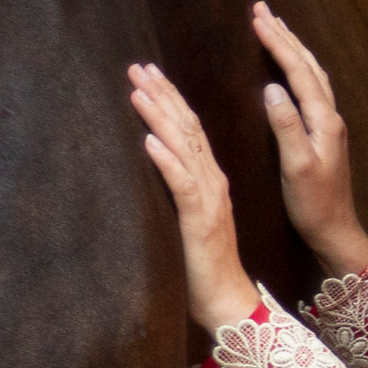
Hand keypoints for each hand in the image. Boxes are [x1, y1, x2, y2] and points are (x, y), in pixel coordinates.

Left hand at [128, 61, 260, 330]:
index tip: (149, 75)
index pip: (190, 129)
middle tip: (138, 66)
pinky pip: (183, 185)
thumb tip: (158, 169)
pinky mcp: (200, 220)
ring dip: (160, 117)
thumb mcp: (189, 220)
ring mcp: (208, 199)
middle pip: (187, 127)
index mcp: (210, 180)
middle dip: (163, 94)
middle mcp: (212, 182)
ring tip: (139, 90)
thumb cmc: (205, 267)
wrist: (229, 301)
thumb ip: (180, 193)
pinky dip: (167, 161)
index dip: (170, 100)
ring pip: (184, 148)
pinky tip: (150, 141)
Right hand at [250, 2, 367, 275]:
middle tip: (262, 10)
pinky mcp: (323, 133)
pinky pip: (311, 88)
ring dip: (293, 48)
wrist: (335, 230)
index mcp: (323, 121)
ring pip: (312, 74)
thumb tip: (272, 88)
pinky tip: (290, 70)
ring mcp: (329, 124)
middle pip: (308, 65)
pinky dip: (298, 68)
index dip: (278, 44)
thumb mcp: (297, 167)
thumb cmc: (314, 204)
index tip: (257, 20)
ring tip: (275, 28)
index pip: (298, 72)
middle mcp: (330, 117)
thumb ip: (286, 127)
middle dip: (285, 36)